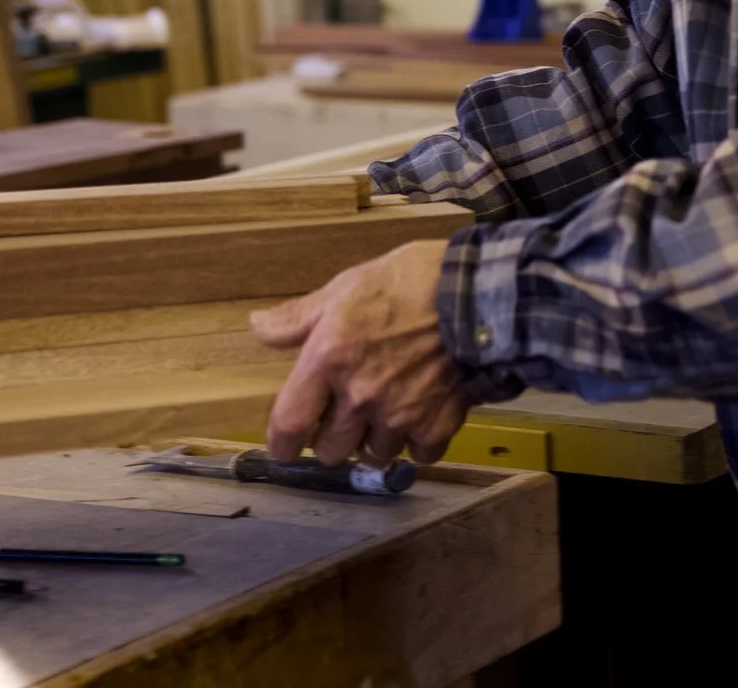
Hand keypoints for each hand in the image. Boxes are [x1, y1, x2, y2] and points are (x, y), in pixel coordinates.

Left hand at [252, 239, 470, 464]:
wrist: (478, 293)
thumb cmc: (410, 281)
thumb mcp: (347, 286)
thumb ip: (300, 316)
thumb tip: (259, 328)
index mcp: (329, 359)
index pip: (290, 423)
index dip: (281, 444)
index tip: (285, 447)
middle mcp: (360, 396)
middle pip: (329, 450)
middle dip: (330, 439)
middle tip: (342, 420)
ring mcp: (400, 415)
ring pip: (373, 456)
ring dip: (373, 442)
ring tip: (382, 418)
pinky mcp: (437, 424)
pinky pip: (418, 454)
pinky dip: (416, 443)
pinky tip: (419, 419)